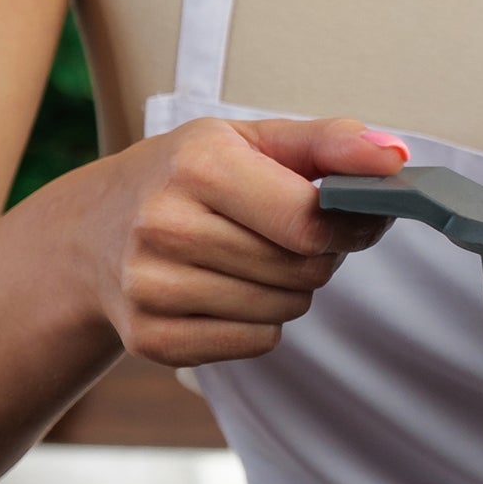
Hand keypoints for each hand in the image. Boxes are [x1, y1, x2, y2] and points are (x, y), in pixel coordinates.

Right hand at [64, 117, 409, 366]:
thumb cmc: (186, 179)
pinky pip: (258, 342)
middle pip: (304, 271)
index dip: (351, 228)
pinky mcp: (153, 339)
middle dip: (314, 256)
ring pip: (286, 311)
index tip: (357, 219)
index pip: (310, 222)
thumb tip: (394, 156)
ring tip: (247, 259)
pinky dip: (259, 323)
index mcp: (196, 166)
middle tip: (283, 235)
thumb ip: (329, 144)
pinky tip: (222, 291)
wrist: (88, 234)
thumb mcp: (250, 141)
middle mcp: (165, 226)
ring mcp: (152, 287)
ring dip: (288, 290)